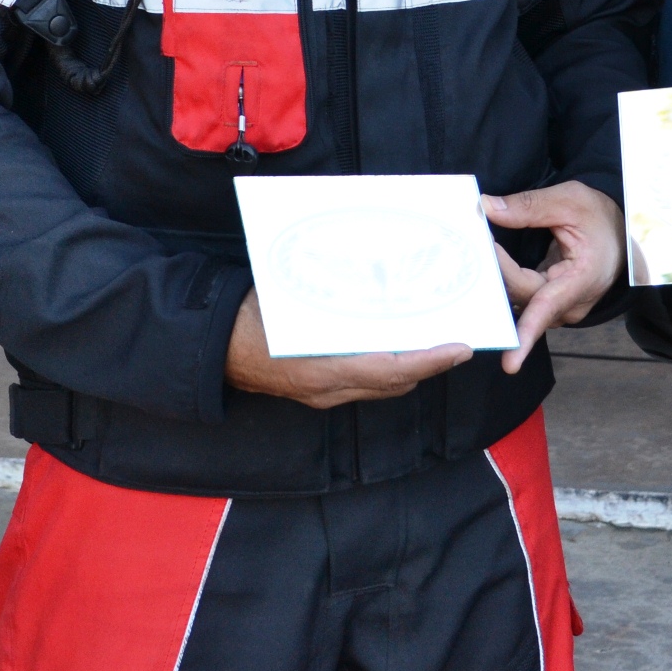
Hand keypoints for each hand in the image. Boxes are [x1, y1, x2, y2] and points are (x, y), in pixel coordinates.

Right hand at [224, 290, 469, 409]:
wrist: (210, 344)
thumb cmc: (247, 315)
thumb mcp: (292, 300)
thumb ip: (332, 298)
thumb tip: (373, 276)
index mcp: (323, 369)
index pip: (391, 369)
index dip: (430, 360)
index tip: (461, 348)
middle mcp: (327, 389)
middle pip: (393, 383)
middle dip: (428, 365)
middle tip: (454, 340)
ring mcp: (321, 394)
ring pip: (380, 387)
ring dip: (408, 367)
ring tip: (430, 339)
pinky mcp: (315, 391)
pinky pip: (362, 385)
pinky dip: (384, 367)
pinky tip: (389, 343)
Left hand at [484, 181, 626, 373]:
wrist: (619, 230)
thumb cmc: (599, 216)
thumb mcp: (569, 201)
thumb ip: (528, 207)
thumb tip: (487, 209)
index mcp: (582, 280)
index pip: (546, 309)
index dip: (524, 331)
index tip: (509, 361)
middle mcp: (571, 304)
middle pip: (523, 299)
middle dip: (496, 276)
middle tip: (474, 245)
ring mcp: (560, 307)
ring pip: (520, 301)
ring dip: (497, 282)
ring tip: (475, 255)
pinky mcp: (550, 303)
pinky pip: (522, 299)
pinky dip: (505, 283)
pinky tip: (486, 268)